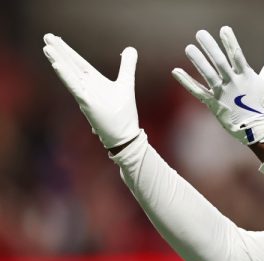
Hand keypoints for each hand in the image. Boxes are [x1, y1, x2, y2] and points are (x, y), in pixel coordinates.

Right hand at [42, 34, 139, 148]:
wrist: (125, 136)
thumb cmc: (123, 113)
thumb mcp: (126, 83)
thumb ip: (127, 66)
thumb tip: (130, 48)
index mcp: (94, 81)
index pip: (78, 62)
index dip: (67, 50)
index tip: (55, 38)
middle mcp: (87, 87)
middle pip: (70, 65)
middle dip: (59, 51)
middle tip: (46, 35)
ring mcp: (85, 95)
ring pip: (69, 75)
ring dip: (58, 60)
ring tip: (47, 47)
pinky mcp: (87, 103)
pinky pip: (75, 88)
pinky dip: (66, 76)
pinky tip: (57, 65)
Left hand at [172, 26, 263, 144]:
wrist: (257, 129)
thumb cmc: (262, 102)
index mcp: (246, 76)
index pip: (238, 56)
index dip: (231, 42)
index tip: (224, 29)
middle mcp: (233, 84)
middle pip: (220, 63)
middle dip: (210, 48)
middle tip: (200, 33)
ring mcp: (222, 94)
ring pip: (208, 75)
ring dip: (198, 61)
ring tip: (188, 47)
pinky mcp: (214, 104)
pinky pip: (197, 92)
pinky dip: (186, 82)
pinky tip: (176, 71)